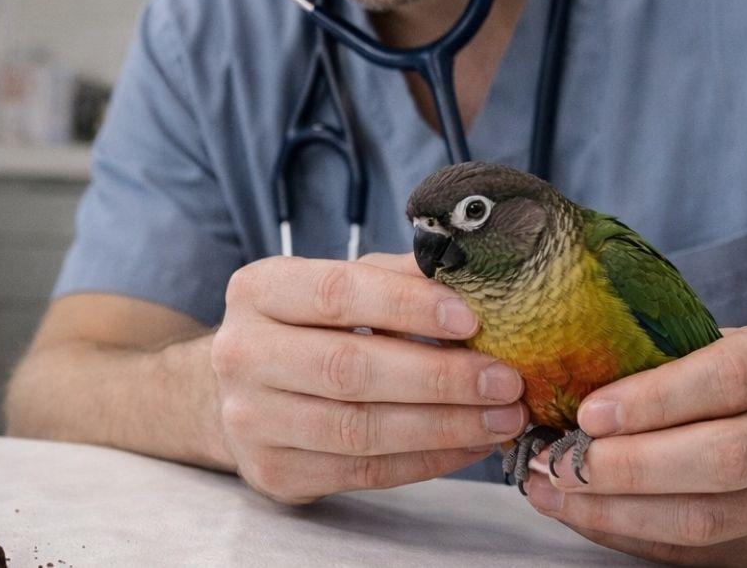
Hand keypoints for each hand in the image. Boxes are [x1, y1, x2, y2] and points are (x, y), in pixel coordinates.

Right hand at [211, 252, 528, 503]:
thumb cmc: (306, 330)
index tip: (471, 318)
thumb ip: (397, 278)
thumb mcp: (338, 287)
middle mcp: (242, 354)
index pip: (336, 293)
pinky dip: (426, 461)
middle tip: (504, 380)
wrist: (241, 394)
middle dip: (439, 377)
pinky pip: (363, 473)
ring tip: (501, 418)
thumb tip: (473, 274)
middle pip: (349, 369)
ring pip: (359, 429)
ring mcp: (251, 420)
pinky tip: (468, 444)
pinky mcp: (274, 472)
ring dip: (443, 426)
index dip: (407, 306)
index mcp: (258, 291)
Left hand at [523, 324, 746, 564]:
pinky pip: (692, 552)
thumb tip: (559, 382)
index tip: (589, 412)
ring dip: (617, 510)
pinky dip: (626, 534)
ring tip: (555, 490)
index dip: (655, 399)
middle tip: (560, 461)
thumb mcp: (704, 346)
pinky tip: (580, 512)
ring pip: (707, 518)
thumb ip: (650, 358)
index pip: (729, 378)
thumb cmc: (726, 381)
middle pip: (724, 458)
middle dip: (629, 465)